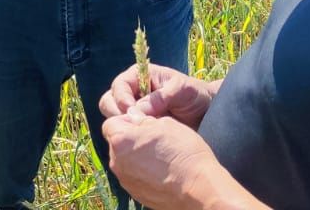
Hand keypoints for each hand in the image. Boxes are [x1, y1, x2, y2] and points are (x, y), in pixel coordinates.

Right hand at [100, 64, 215, 128]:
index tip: (131, 112)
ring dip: (122, 126)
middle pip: (109, 102)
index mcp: (139, 76)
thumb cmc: (195, 95)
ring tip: (139, 133)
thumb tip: (139, 109)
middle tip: (132, 125)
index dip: (122, 99)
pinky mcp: (137, 127)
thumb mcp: (183, 90)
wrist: (206, 114)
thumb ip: (162, 96)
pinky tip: (143, 141)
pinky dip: (130, 136)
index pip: (119, 86)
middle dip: (117, 114)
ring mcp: (133, 111)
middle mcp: (132, 92)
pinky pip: (124, 132)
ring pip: (113, 118)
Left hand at [103, 114, 235, 209]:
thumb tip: (134, 117)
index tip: (144, 123)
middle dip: (131, 138)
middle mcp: (117, 162)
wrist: (198, 188)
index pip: (111, 123)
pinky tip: (163, 171)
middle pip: (117, 143)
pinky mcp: (136, 194)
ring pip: (126, 161)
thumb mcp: (165, 123)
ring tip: (162, 156)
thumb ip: (143, 119)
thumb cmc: (183, 152)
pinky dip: (144, 172)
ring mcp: (126, 180)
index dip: (127, 120)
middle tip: (155, 139)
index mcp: (120, 141)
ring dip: (138, 156)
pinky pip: (135, 176)